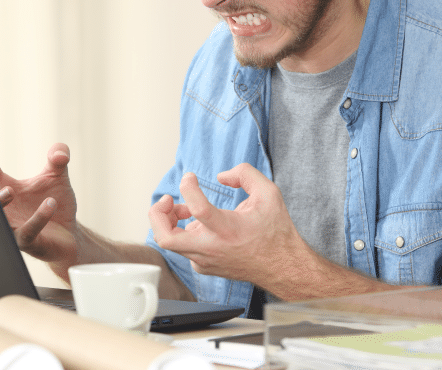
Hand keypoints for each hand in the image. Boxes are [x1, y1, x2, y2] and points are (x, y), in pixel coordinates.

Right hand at [0, 131, 77, 264]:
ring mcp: (12, 224)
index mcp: (3, 184)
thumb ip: (58, 158)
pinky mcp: (27, 241)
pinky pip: (27, 231)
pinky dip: (38, 217)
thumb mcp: (56, 176)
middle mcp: (3, 204)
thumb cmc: (54, 203)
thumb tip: (60, 152)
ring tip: (11, 191)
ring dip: (0, 201)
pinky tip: (50, 204)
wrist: (68, 235)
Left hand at [148, 163, 307, 291]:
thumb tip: (221, 176)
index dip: (188, 187)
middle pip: (166, 239)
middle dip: (158, 214)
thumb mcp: (269, 193)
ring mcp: (205, 261)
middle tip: (168, 200)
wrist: (283, 268)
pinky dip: (181, 233)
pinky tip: (195, 224)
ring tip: (183, 208)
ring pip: (170, 243)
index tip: (190, 177)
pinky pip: (182, 249)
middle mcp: (212, 249)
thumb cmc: (275, 233)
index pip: (197, 209)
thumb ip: (245, 174)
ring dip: (170, 221)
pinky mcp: (203, 267)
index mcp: (228, 230)